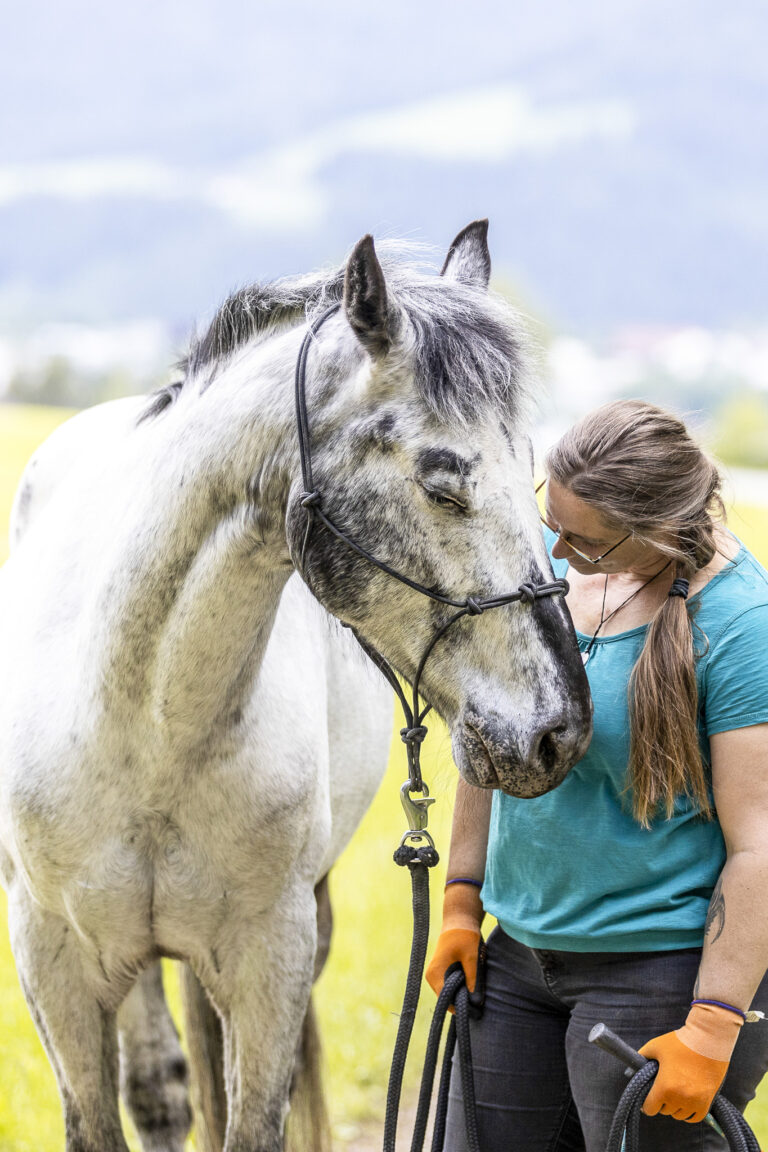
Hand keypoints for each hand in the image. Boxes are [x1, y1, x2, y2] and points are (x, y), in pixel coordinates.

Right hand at [425, 881, 483, 997]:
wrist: (459, 921)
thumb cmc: (464, 936)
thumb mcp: (471, 957)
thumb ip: (472, 979)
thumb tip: (476, 1001)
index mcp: (435, 973)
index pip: (446, 1000)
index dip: (460, 1006)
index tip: (476, 1008)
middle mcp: (431, 976)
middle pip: (446, 999)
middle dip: (461, 1000)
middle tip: (478, 997)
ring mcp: (434, 974)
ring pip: (448, 993)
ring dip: (461, 993)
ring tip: (474, 987)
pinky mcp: (439, 972)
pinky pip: (448, 986)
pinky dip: (459, 986)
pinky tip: (469, 980)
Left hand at [639, 1002, 742, 1122]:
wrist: (707, 1040)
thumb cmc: (679, 1042)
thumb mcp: (655, 1047)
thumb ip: (641, 1058)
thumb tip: (630, 1071)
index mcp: (664, 1087)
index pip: (650, 1109)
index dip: (647, 1104)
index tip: (648, 1097)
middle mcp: (679, 1099)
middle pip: (665, 1111)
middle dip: (662, 1102)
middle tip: (663, 1088)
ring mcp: (695, 1102)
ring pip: (680, 1115)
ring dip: (676, 1107)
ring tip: (675, 1092)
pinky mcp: (707, 1101)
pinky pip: (695, 1118)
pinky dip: (689, 1112)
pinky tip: (686, 1101)